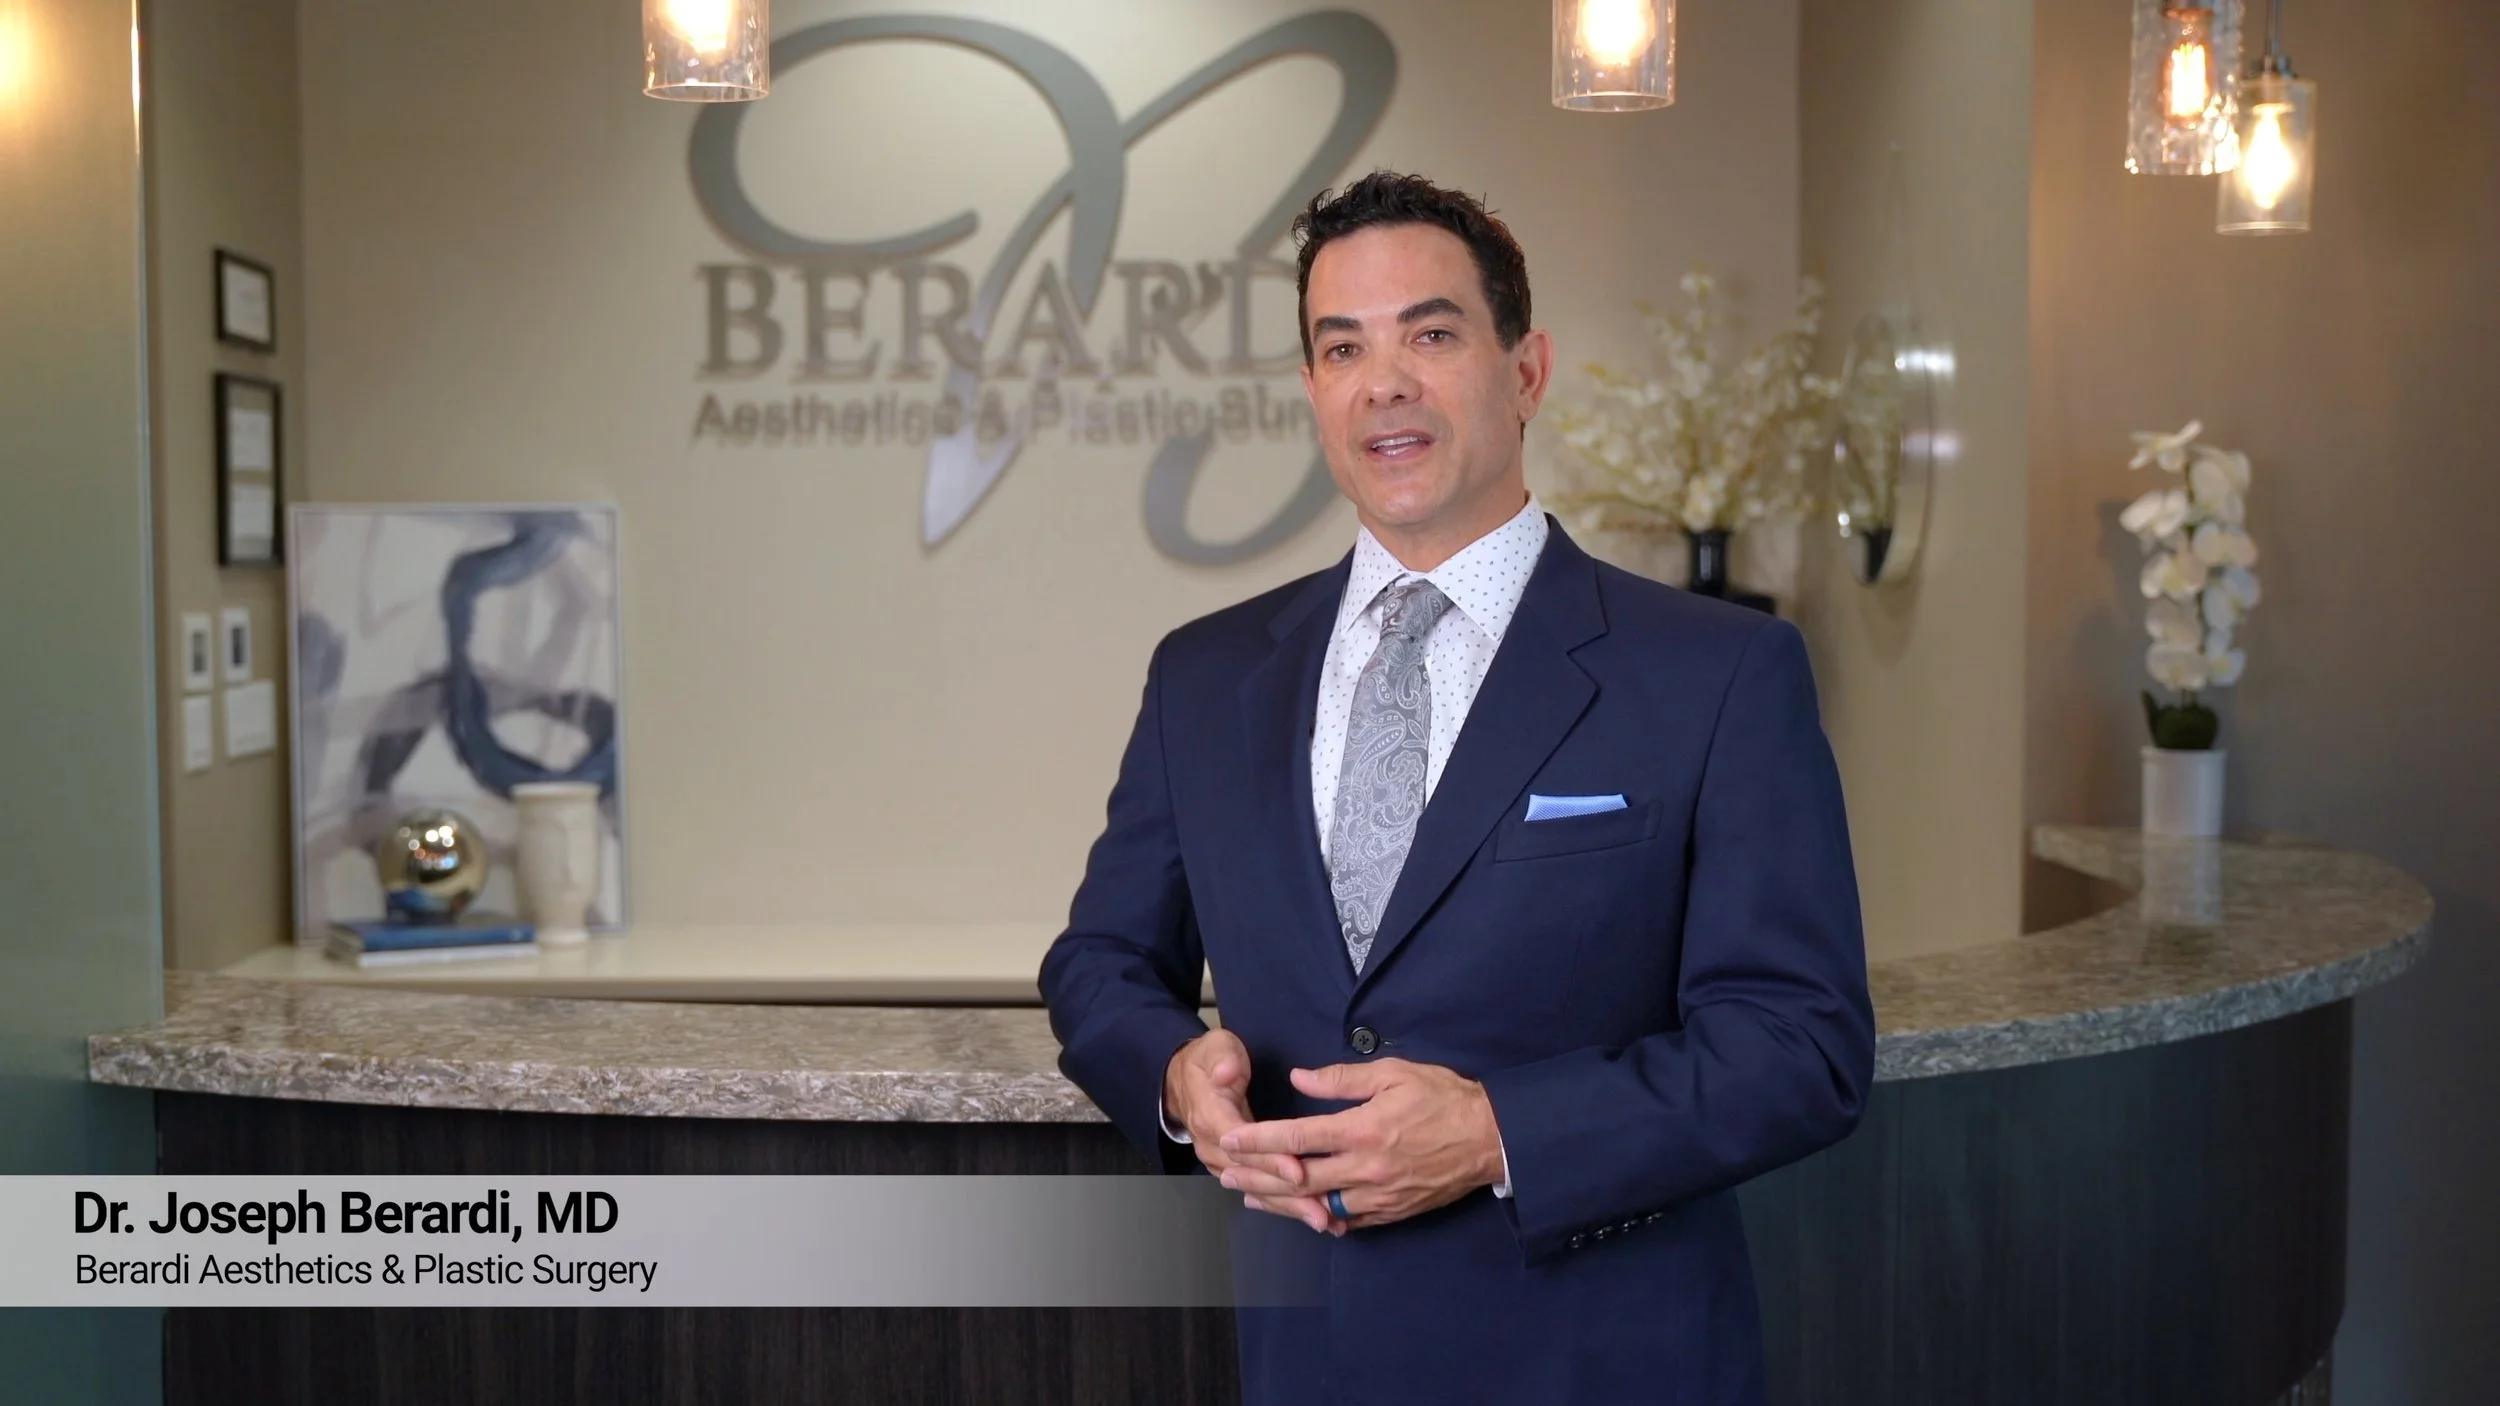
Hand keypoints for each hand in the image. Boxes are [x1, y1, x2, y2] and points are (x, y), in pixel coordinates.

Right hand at [1164, 1032, 1338, 1232]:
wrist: (1184, 1081)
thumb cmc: (1210, 1061)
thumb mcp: (1215, 1048)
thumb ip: (1222, 1059)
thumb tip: (1226, 1072)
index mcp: (1211, 1117)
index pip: (1242, 1144)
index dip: (1270, 1159)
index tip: (1299, 1171)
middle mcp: (1212, 1146)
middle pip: (1251, 1174)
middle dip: (1286, 1194)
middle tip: (1321, 1211)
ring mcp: (1221, 1162)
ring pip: (1255, 1189)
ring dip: (1288, 1206)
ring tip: (1322, 1220)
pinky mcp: (1233, 1169)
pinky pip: (1257, 1191)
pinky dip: (1283, 1205)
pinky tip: (1310, 1216)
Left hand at [1215, 1059, 1505, 1230]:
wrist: (1490, 1138)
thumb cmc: (1444, 1098)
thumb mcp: (1394, 1074)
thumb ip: (1342, 1079)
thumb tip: (1299, 1079)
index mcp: (1364, 1129)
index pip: (1298, 1138)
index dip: (1260, 1140)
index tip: (1232, 1139)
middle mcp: (1367, 1167)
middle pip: (1299, 1180)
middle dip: (1258, 1178)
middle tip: (1227, 1175)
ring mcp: (1380, 1194)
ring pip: (1319, 1207)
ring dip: (1282, 1205)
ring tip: (1252, 1199)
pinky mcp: (1394, 1210)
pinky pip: (1351, 1220)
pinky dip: (1323, 1218)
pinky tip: (1303, 1214)